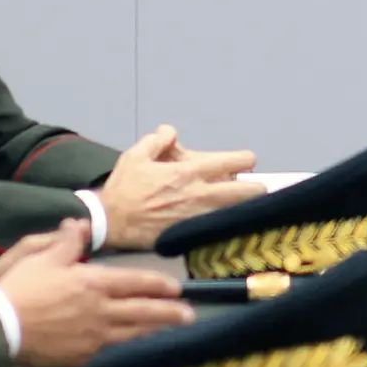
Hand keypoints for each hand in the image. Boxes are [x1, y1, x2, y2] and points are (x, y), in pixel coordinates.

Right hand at [0, 219, 194, 366]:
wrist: (0, 327)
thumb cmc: (21, 289)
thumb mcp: (44, 257)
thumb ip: (68, 241)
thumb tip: (81, 223)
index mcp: (94, 283)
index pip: (136, 282)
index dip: (158, 285)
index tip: (176, 287)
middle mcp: (101, 310)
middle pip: (144, 311)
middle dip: (170, 312)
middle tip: (188, 314)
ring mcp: (93, 336)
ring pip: (134, 334)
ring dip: (157, 331)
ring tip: (174, 331)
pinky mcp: (82, 357)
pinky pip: (115, 353)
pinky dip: (132, 350)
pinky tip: (141, 350)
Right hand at [98, 125, 265, 249]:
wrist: (111, 223)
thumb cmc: (123, 189)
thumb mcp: (135, 156)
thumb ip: (157, 140)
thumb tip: (171, 132)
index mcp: (190, 172)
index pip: (234, 162)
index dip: (246, 159)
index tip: (246, 161)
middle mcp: (201, 194)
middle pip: (247, 192)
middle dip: (256, 188)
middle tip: (252, 187)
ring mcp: (199, 217)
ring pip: (237, 211)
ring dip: (243, 206)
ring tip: (239, 203)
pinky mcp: (192, 234)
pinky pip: (220, 226)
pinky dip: (227, 221)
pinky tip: (225, 219)